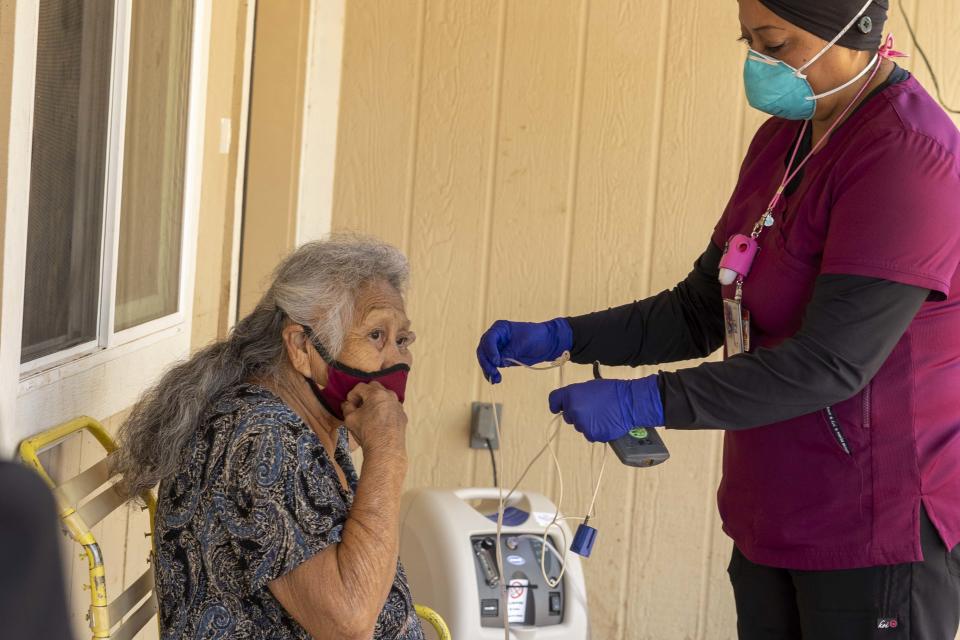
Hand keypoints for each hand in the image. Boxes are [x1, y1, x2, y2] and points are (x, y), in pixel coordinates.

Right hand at [342, 382, 407, 454]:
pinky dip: (385, 410)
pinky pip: (392, 408)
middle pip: (375, 388)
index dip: (352, 394)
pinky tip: (379, 421)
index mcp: (376, 394)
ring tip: (369, 413)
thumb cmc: (367, 432)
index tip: (349, 403)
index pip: (360, 387)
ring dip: (376, 401)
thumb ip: (347, 408)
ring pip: (385, 397)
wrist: (385, 448)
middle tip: (359, 405)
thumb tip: (347, 404)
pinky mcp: (402, 415)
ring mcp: (398, 405)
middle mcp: (389, 396)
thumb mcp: (350, 419)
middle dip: (365, 394)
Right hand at [476, 318, 572, 383]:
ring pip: (485, 360)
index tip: (497, 362)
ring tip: (496, 380)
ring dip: (488, 370)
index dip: (490, 351)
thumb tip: (498, 363)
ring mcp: (496, 348)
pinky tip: (495, 381)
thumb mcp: (523, 344)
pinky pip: (492, 366)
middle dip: (487, 362)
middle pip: (483, 350)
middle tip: (493, 372)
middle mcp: (495, 338)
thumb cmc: (536, 337)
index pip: (489, 339)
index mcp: (500, 328)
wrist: (547, 344)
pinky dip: (492, 374)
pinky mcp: (500, 358)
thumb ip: (509, 352)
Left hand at [548, 376, 663, 442]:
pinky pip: (589, 434)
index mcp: (570, 394)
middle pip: (567, 416)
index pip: (554, 400)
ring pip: (579, 426)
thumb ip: (576, 395)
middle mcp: (572, 409)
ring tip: (602, 415)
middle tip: (592, 409)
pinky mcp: (591, 434)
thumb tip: (571, 403)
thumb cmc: (612, 391)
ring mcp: (581, 423)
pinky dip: (596, 430)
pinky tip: (605, 423)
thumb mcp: (590, 386)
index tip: (557, 408)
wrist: (628, 402)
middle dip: (576, 414)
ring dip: (587, 423)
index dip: (556, 405)